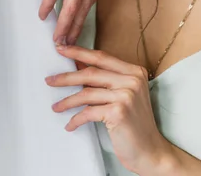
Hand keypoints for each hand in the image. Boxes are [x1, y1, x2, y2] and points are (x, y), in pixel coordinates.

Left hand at [45, 45, 173, 174]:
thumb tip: (79, 65)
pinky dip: (76, 119)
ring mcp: (126, 95)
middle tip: (49, 79)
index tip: (62, 48)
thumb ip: (106, 80)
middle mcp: (132, 79)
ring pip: (87, 92)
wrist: (151, 150)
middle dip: (66, 77)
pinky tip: (70, 125)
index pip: (101, 57)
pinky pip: (88, 112)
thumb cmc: (135, 124)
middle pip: (91, 73)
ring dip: (67, 101)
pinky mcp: (118, 111)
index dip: (79, 52)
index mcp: (134, 71)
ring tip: (56, 106)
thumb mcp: (124, 95)